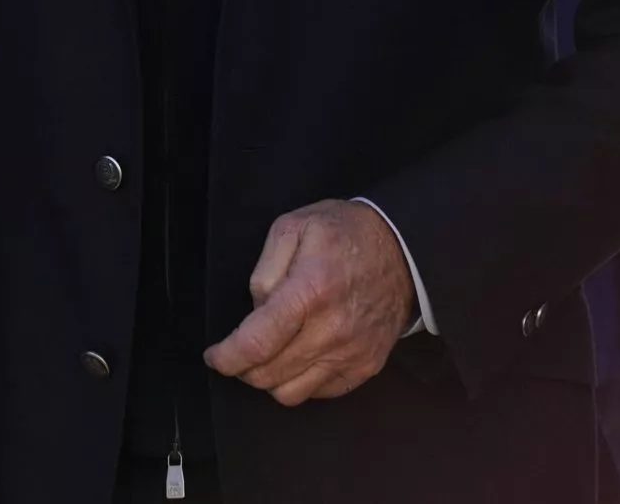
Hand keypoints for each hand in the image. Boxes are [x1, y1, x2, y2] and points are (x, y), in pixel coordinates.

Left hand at [203, 200, 415, 406]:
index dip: (227, 356)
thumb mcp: (293, 226)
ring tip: (267, 356)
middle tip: (239, 351)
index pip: (257, 342)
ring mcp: (351, 353)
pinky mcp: (365, 367)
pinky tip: (297, 358)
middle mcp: (332, 329)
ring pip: (291, 392)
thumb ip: (265, 269)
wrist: (404, 251)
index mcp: (310, 290)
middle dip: (243, 367)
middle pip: (269, 373)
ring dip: (269, 379)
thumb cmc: (344, 234)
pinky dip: (299, 382)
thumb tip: (255, 310)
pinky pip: (319, 393)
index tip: (215, 356)